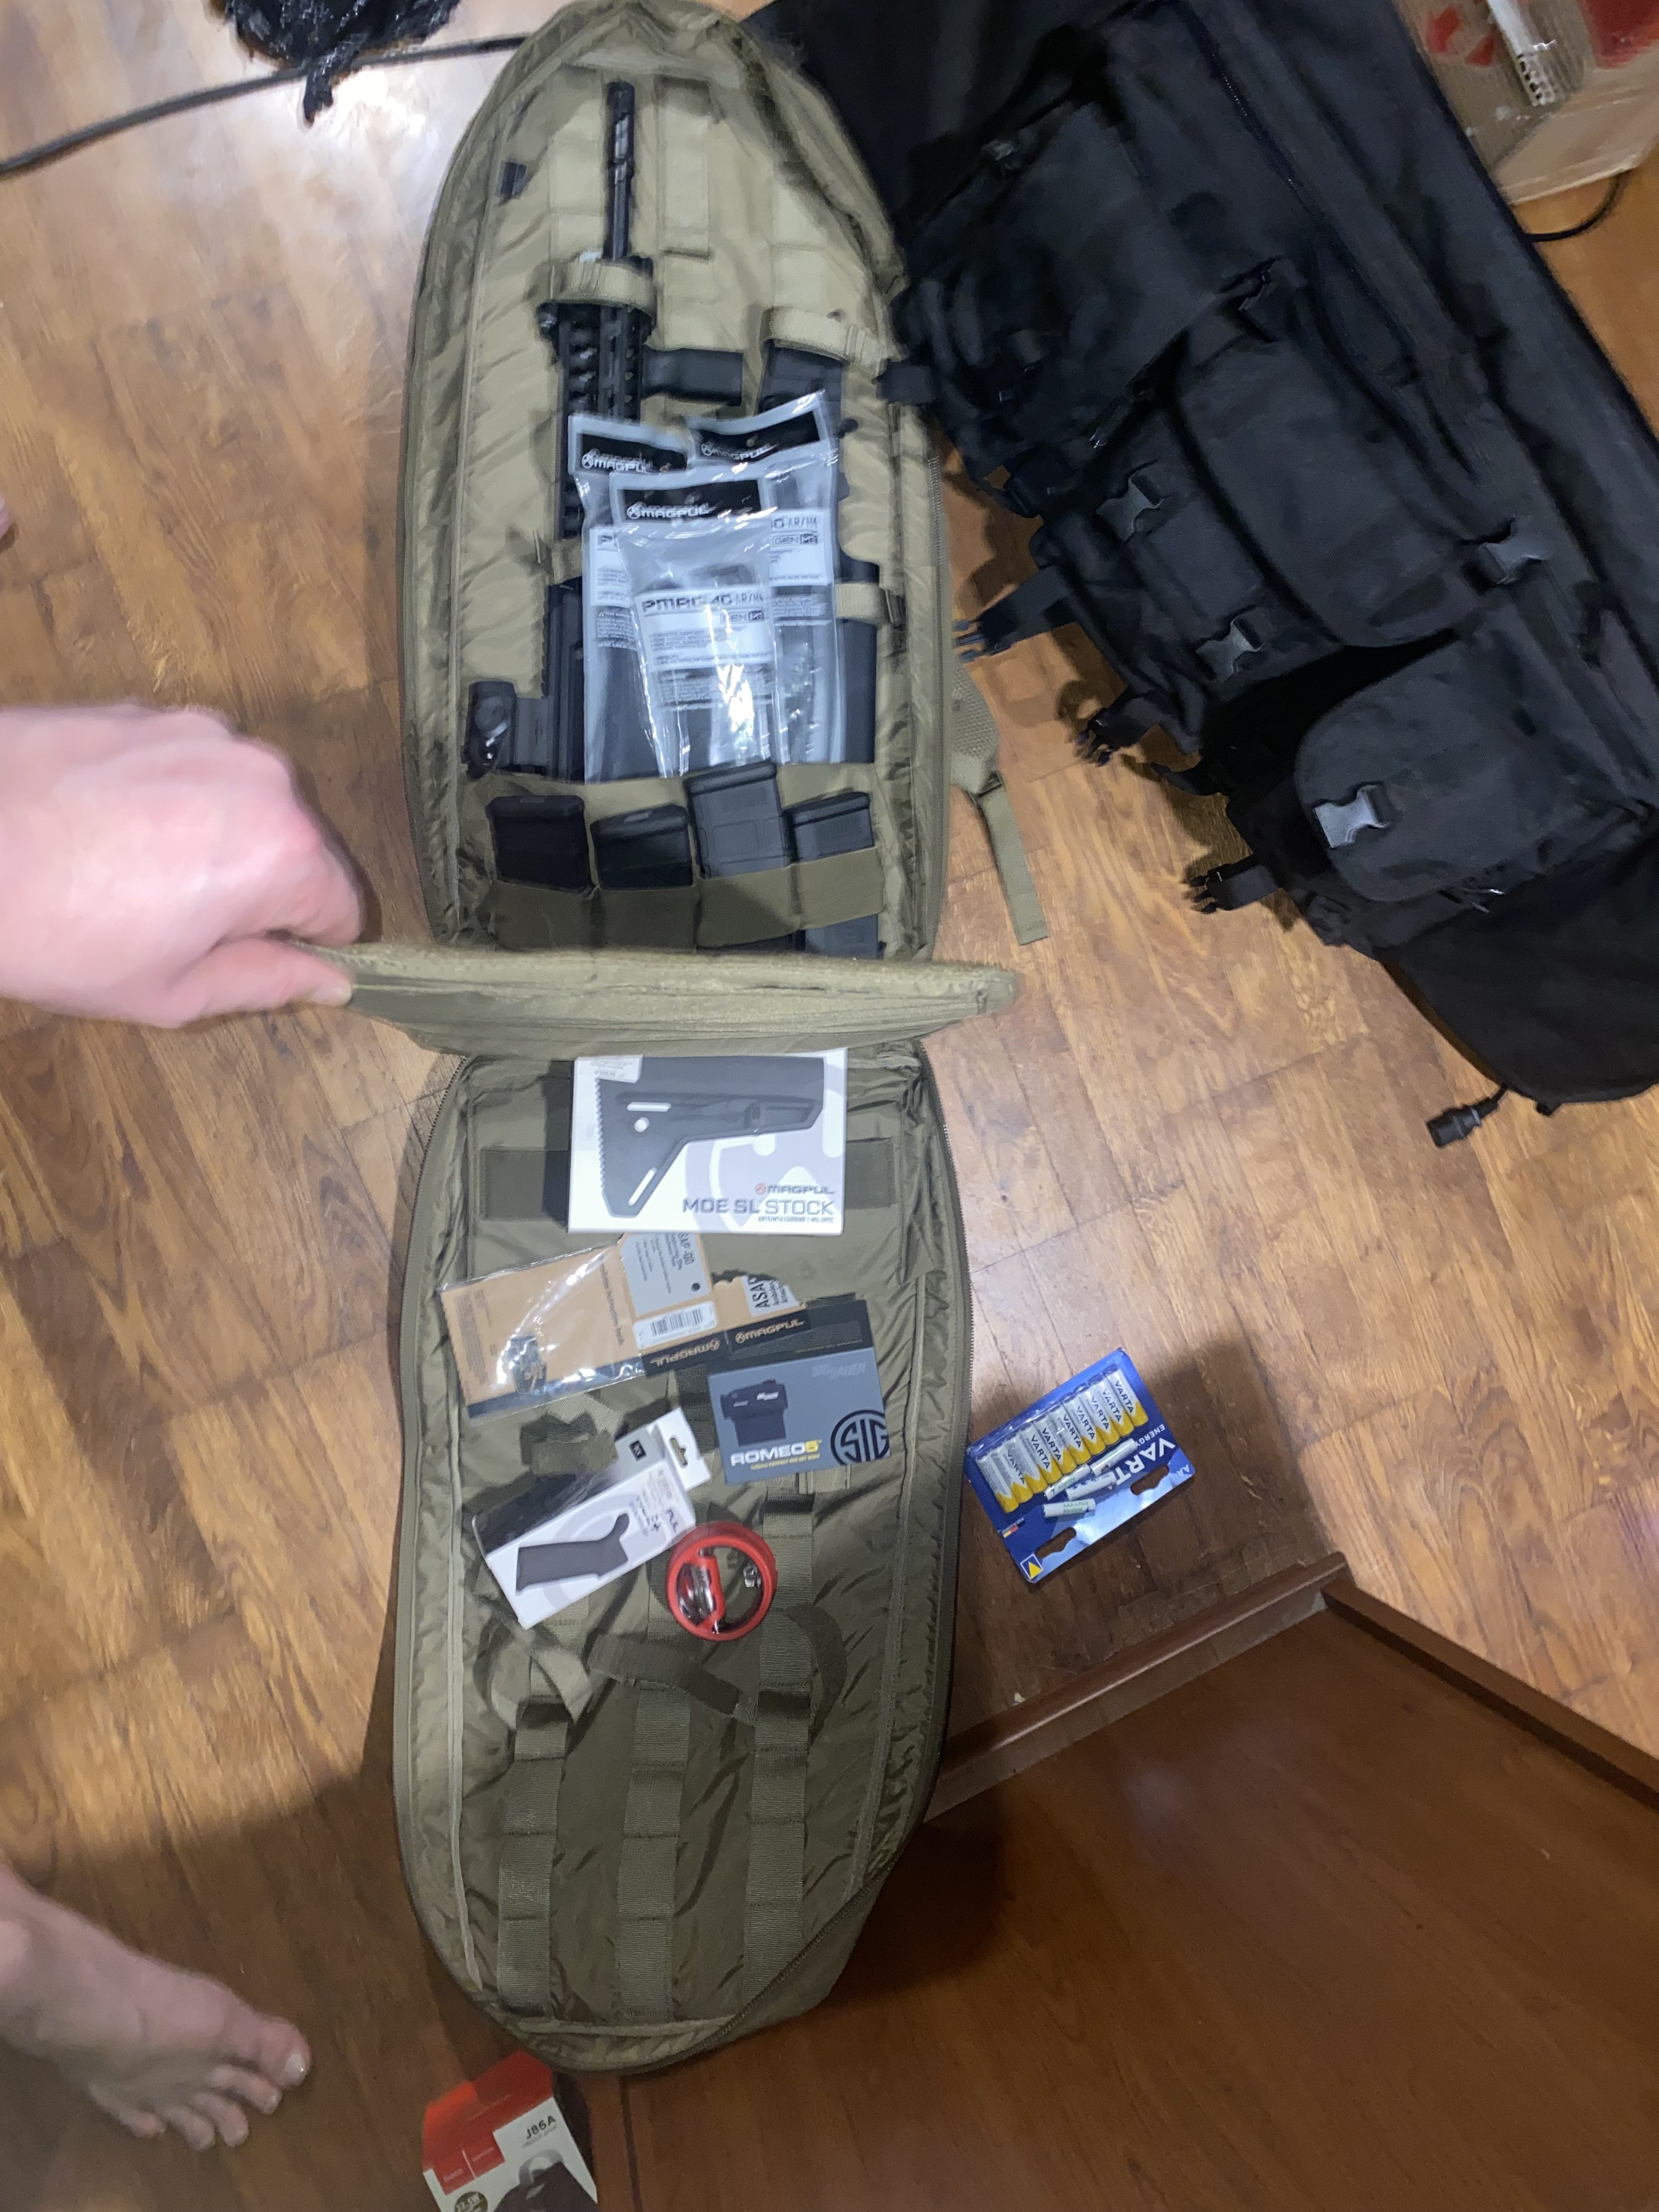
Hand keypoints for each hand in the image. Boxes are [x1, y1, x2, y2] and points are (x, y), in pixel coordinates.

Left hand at [0, 704, 362, 1025]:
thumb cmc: (50, 927)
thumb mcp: (171, 990)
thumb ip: (269, 983)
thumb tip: (330, 981)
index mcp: (284, 850)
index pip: (345, 908)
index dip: (309, 945)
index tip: (257, 959)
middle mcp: (262, 773)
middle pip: (302, 847)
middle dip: (259, 888)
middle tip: (180, 925)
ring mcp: (204, 731)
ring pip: (247, 803)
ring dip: (215, 839)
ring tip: (134, 874)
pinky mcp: (150, 711)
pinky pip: (193, 768)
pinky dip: (169, 800)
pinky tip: (108, 831)